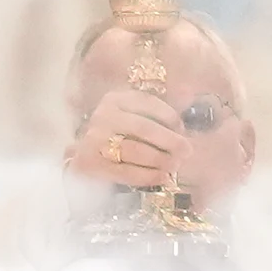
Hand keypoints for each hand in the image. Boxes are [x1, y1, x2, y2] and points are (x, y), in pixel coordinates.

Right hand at [64, 89, 190, 188]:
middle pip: (144, 127)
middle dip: (170, 140)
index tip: (182, 128)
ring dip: (161, 159)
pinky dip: (148, 176)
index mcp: (115, 99)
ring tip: (175, 165)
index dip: (169, 116)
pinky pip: (126, 172)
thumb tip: (188, 93)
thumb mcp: (134, 116)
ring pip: (135, 150)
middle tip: (187, 150)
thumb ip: (158, 110)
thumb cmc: (117, 134)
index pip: (147, 102)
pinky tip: (162, 177)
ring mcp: (94, 140)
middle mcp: (103, 116)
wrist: (83, 156)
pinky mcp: (91, 164)